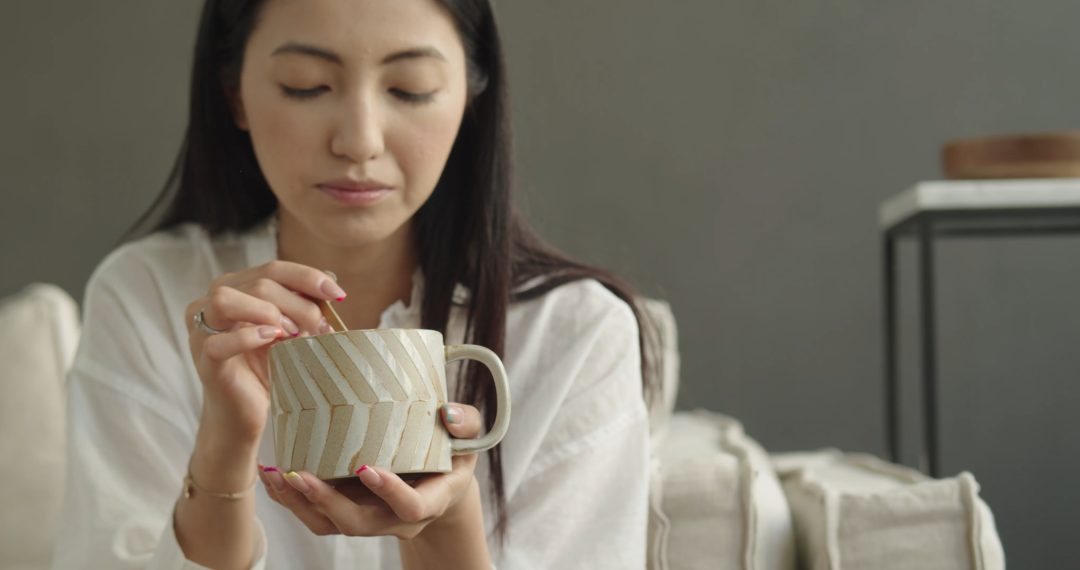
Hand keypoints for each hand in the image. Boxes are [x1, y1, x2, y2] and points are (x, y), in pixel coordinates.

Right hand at [185, 260, 346, 442]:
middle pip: (259, 283)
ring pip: (226, 299)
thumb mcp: (292, 330)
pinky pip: (217, 342)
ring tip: (292, 334)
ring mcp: (202, 331)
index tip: (339, 295)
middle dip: (297, 303)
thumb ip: (304, 303)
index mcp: (235, 288)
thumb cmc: (269, 368)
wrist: (246, 414)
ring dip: (268, 313)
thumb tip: (332, 279)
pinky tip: (272, 339)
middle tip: (320, 328)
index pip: (273, 269)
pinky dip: (247, 337)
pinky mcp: (203, 360)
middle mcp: (212, 302)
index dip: (308, 278)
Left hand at [259, 403, 484, 539]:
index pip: (411, 507)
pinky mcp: (349, 512)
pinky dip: (293, 500)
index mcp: (431, 500)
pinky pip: (318, 517)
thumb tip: (448, 412)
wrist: (440, 484)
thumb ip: (466, 423)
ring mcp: (371, 518)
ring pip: (331, 525)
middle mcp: (397, 518)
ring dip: (299, 504)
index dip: (389, 492)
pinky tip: (273, 477)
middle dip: (326, 502)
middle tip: (299, 475)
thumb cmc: (454, 453)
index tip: (365, 467)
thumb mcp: (469, 437)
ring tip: (275, 475)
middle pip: (358, 524)